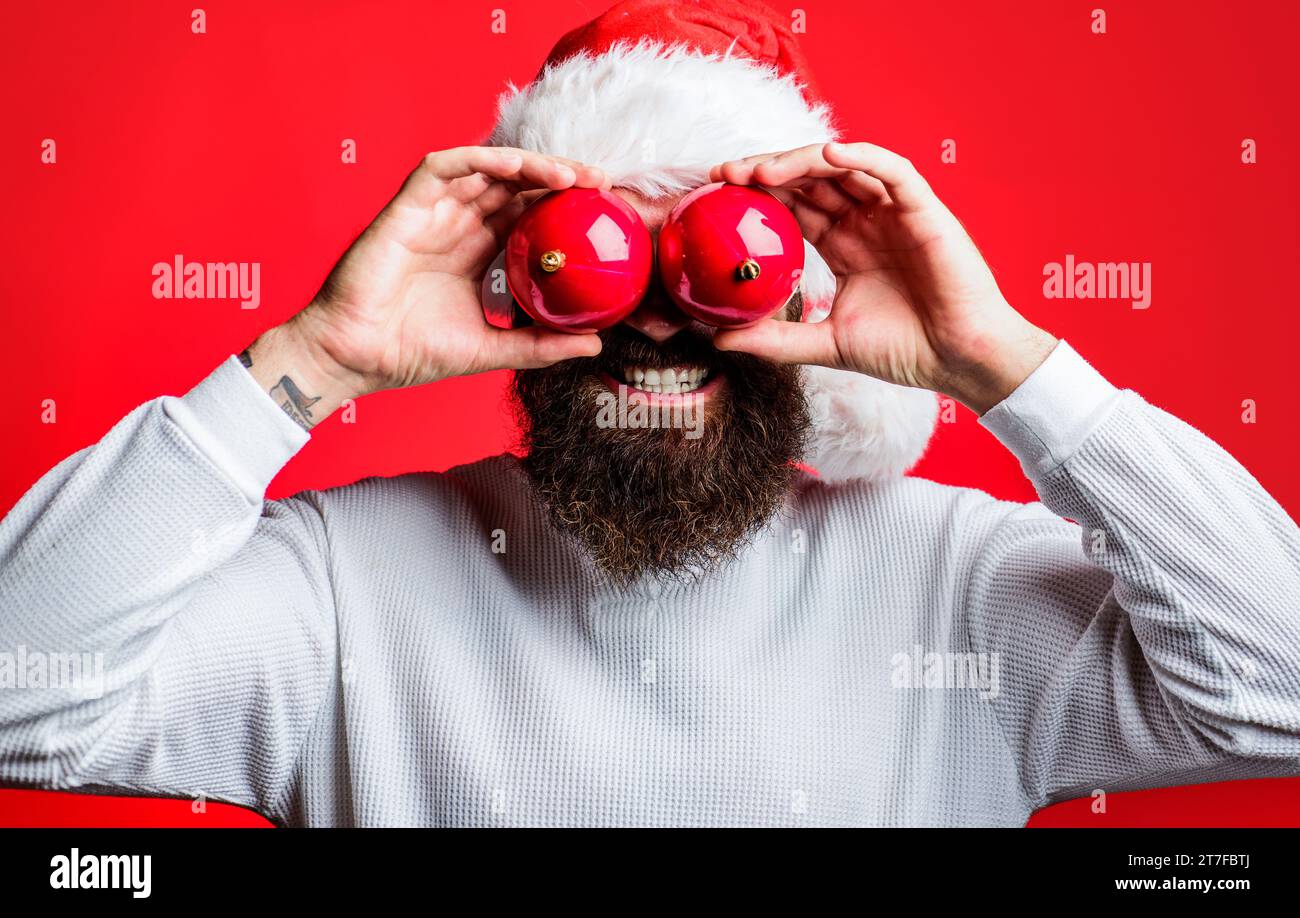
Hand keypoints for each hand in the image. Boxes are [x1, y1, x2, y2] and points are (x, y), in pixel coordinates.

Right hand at [246, 146, 609, 428]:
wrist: (357, 357)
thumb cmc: (415, 352)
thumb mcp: (494, 349)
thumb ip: (542, 345)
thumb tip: (596, 344)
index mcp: (481, 251)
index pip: (531, 214)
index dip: (567, 205)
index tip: (607, 211)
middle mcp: (461, 225)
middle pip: (518, 185)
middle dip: (561, 176)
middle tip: (601, 183)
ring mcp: (435, 212)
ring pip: (488, 170)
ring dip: (530, 164)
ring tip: (569, 174)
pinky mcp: (407, 206)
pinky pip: (444, 168)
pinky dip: (480, 161)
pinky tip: (514, 166)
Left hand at [708, 142, 1056, 413]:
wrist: (959, 362)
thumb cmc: (904, 351)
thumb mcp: (825, 344)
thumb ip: (775, 340)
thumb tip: (719, 339)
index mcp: (843, 245)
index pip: (793, 206)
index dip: (756, 195)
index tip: (714, 196)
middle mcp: (865, 222)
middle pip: (809, 180)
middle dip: (766, 171)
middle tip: (724, 175)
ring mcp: (893, 212)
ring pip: (843, 167)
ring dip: (800, 160)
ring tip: (761, 169)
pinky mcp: (924, 210)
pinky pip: (891, 170)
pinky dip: (860, 157)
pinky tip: (827, 155)